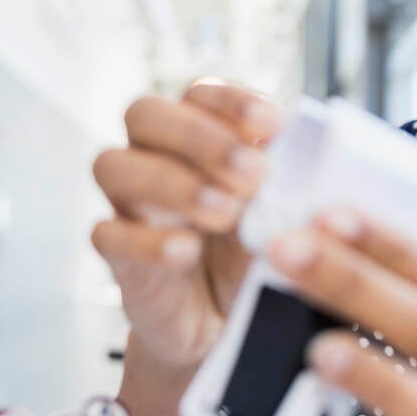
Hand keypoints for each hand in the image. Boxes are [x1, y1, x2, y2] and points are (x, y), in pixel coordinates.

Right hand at [91, 81, 282, 369]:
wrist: (225, 322)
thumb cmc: (250, 251)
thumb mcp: (278, 212)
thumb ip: (288, 180)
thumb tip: (311, 151)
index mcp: (195, 134)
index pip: (198, 93)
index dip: (232, 102)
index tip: (274, 125)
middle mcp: (151, 156)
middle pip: (145, 114)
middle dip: (201, 139)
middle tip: (254, 174)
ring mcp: (128, 204)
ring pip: (113, 165)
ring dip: (173, 183)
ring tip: (227, 212)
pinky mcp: (117, 255)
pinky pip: (106, 234)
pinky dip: (146, 240)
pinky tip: (187, 250)